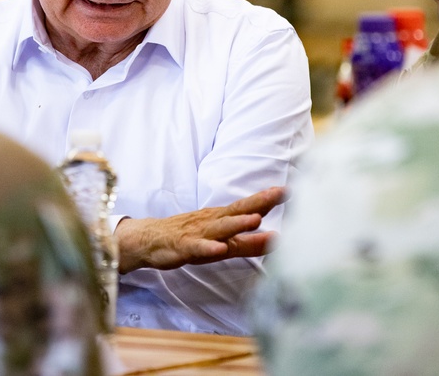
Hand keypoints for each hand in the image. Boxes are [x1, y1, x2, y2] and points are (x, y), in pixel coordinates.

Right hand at [114, 186, 285, 273]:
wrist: (149, 240)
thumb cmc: (190, 238)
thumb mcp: (222, 242)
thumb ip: (248, 243)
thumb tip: (277, 242)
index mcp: (222, 218)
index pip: (248, 206)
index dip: (268, 199)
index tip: (289, 190)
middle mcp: (212, 222)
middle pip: (238, 210)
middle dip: (260, 202)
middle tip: (281, 193)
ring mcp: (198, 233)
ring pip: (220, 228)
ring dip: (238, 223)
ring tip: (256, 219)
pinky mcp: (184, 247)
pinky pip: (197, 249)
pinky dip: (208, 248)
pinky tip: (219, 249)